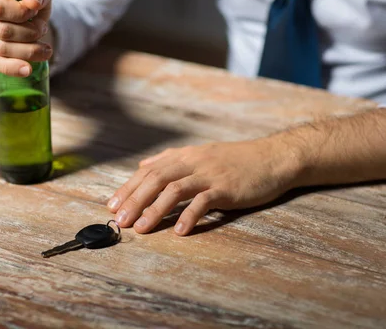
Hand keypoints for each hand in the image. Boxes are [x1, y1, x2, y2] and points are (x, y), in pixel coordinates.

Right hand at [0, 0, 52, 76]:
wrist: (19, 20)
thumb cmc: (26, 5)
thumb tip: (33, 3)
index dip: (22, 14)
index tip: (35, 13)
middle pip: (3, 31)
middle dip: (30, 34)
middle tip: (43, 32)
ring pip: (0, 49)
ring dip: (28, 51)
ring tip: (44, 50)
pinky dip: (11, 68)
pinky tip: (27, 69)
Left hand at [106, 137, 302, 235]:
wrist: (272, 158)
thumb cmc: (237, 160)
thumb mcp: (201, 153)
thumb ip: (172, 159)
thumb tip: (143, 165)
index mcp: (185, 156)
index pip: (149, 171)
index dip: (129, 187)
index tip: (112, 205)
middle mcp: (194, 162)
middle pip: (157, 179)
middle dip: (135, 199)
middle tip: (120, 219)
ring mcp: (210, 174)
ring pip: (175, 190)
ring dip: (155, 209)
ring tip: (141, 228)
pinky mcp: (227, 188)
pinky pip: (204, 201)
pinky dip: (190, 216)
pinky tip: (180, 231)